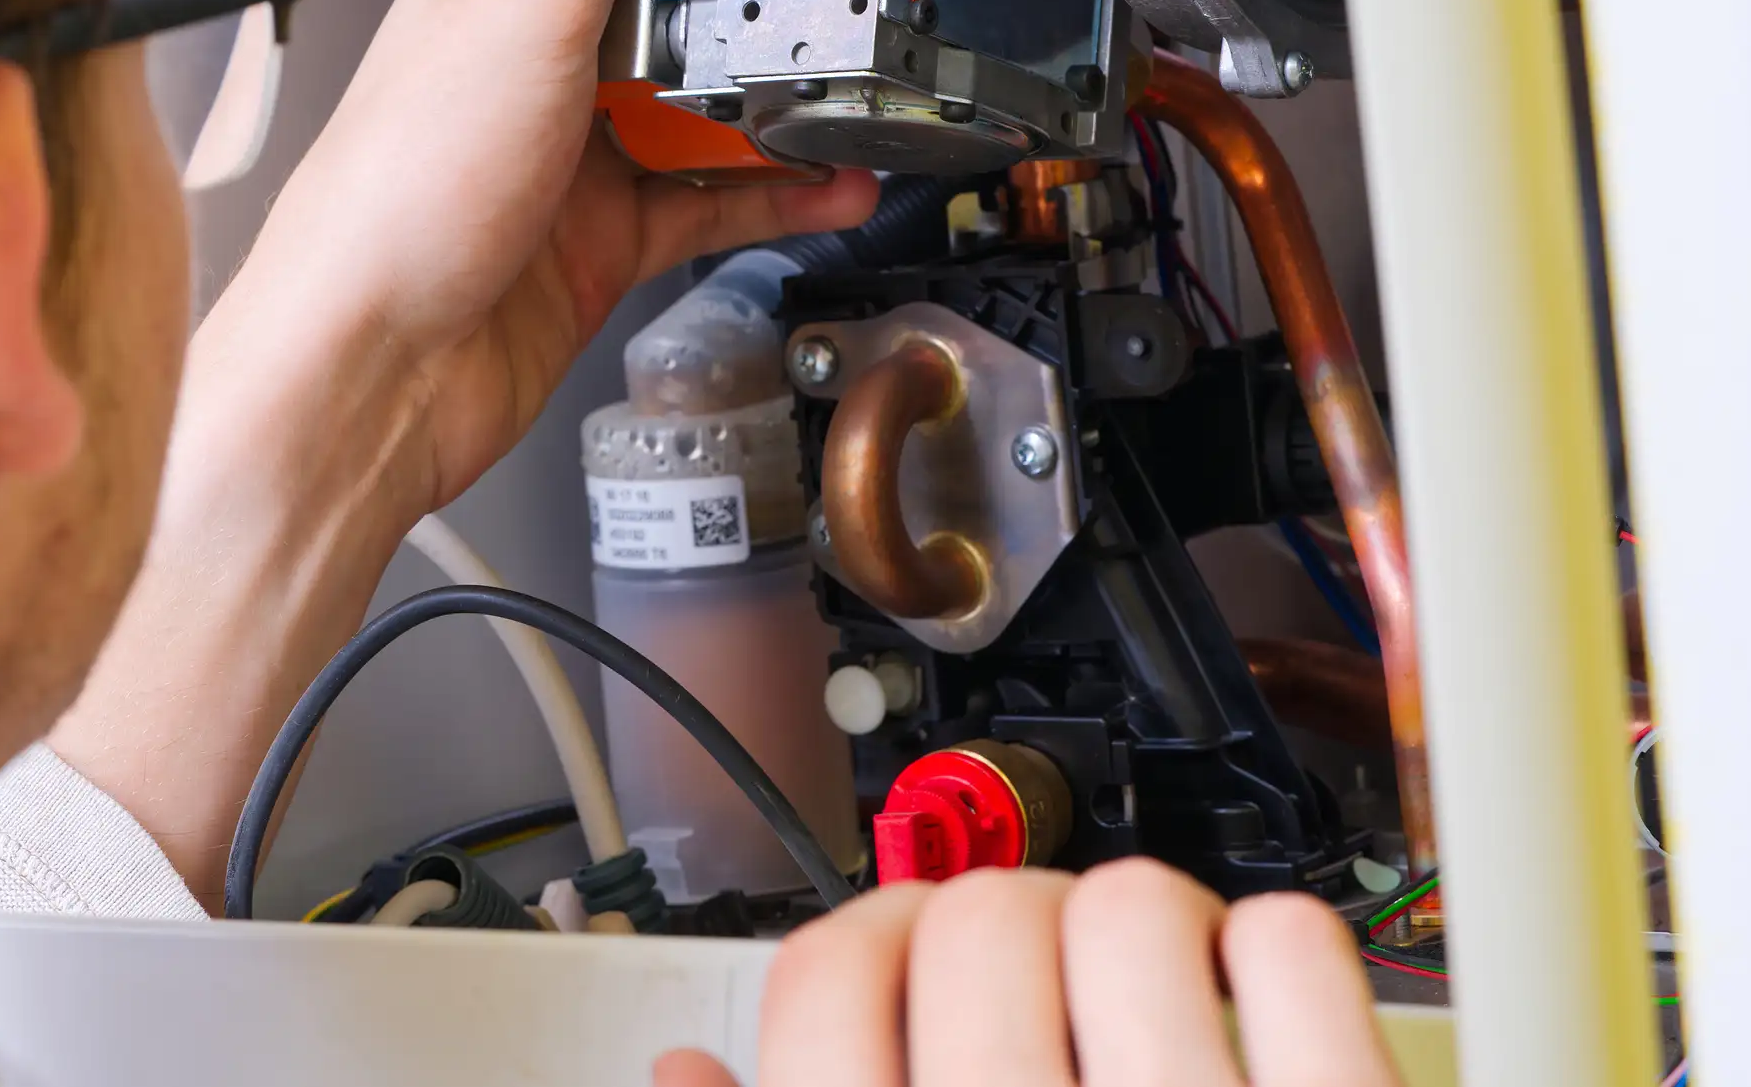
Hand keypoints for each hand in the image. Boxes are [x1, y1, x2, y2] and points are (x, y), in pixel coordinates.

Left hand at [224, 0, 878, 517]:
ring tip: (862, 87)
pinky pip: (712, 198)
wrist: (373, 373)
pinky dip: (778, 190)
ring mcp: (574, 149)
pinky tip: (833, 180)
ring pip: (706, 104)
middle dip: (762, 0)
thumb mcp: (522, 6)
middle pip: (680, 0)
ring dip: (784, 99)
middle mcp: (537, 54)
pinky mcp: (603, 235)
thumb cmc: (400, 192)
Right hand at [659, 860, 1403, 1086]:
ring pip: (1129, 902)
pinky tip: (1252, 1020)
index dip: (853, 944)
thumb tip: (683, 1073)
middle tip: (1026, 993)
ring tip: (1144, 1004)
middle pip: (977, 917)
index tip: (891, 956)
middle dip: (996, 936)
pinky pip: (1288, 940)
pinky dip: (1275, 954)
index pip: (826, 981)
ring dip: (1135, 935)